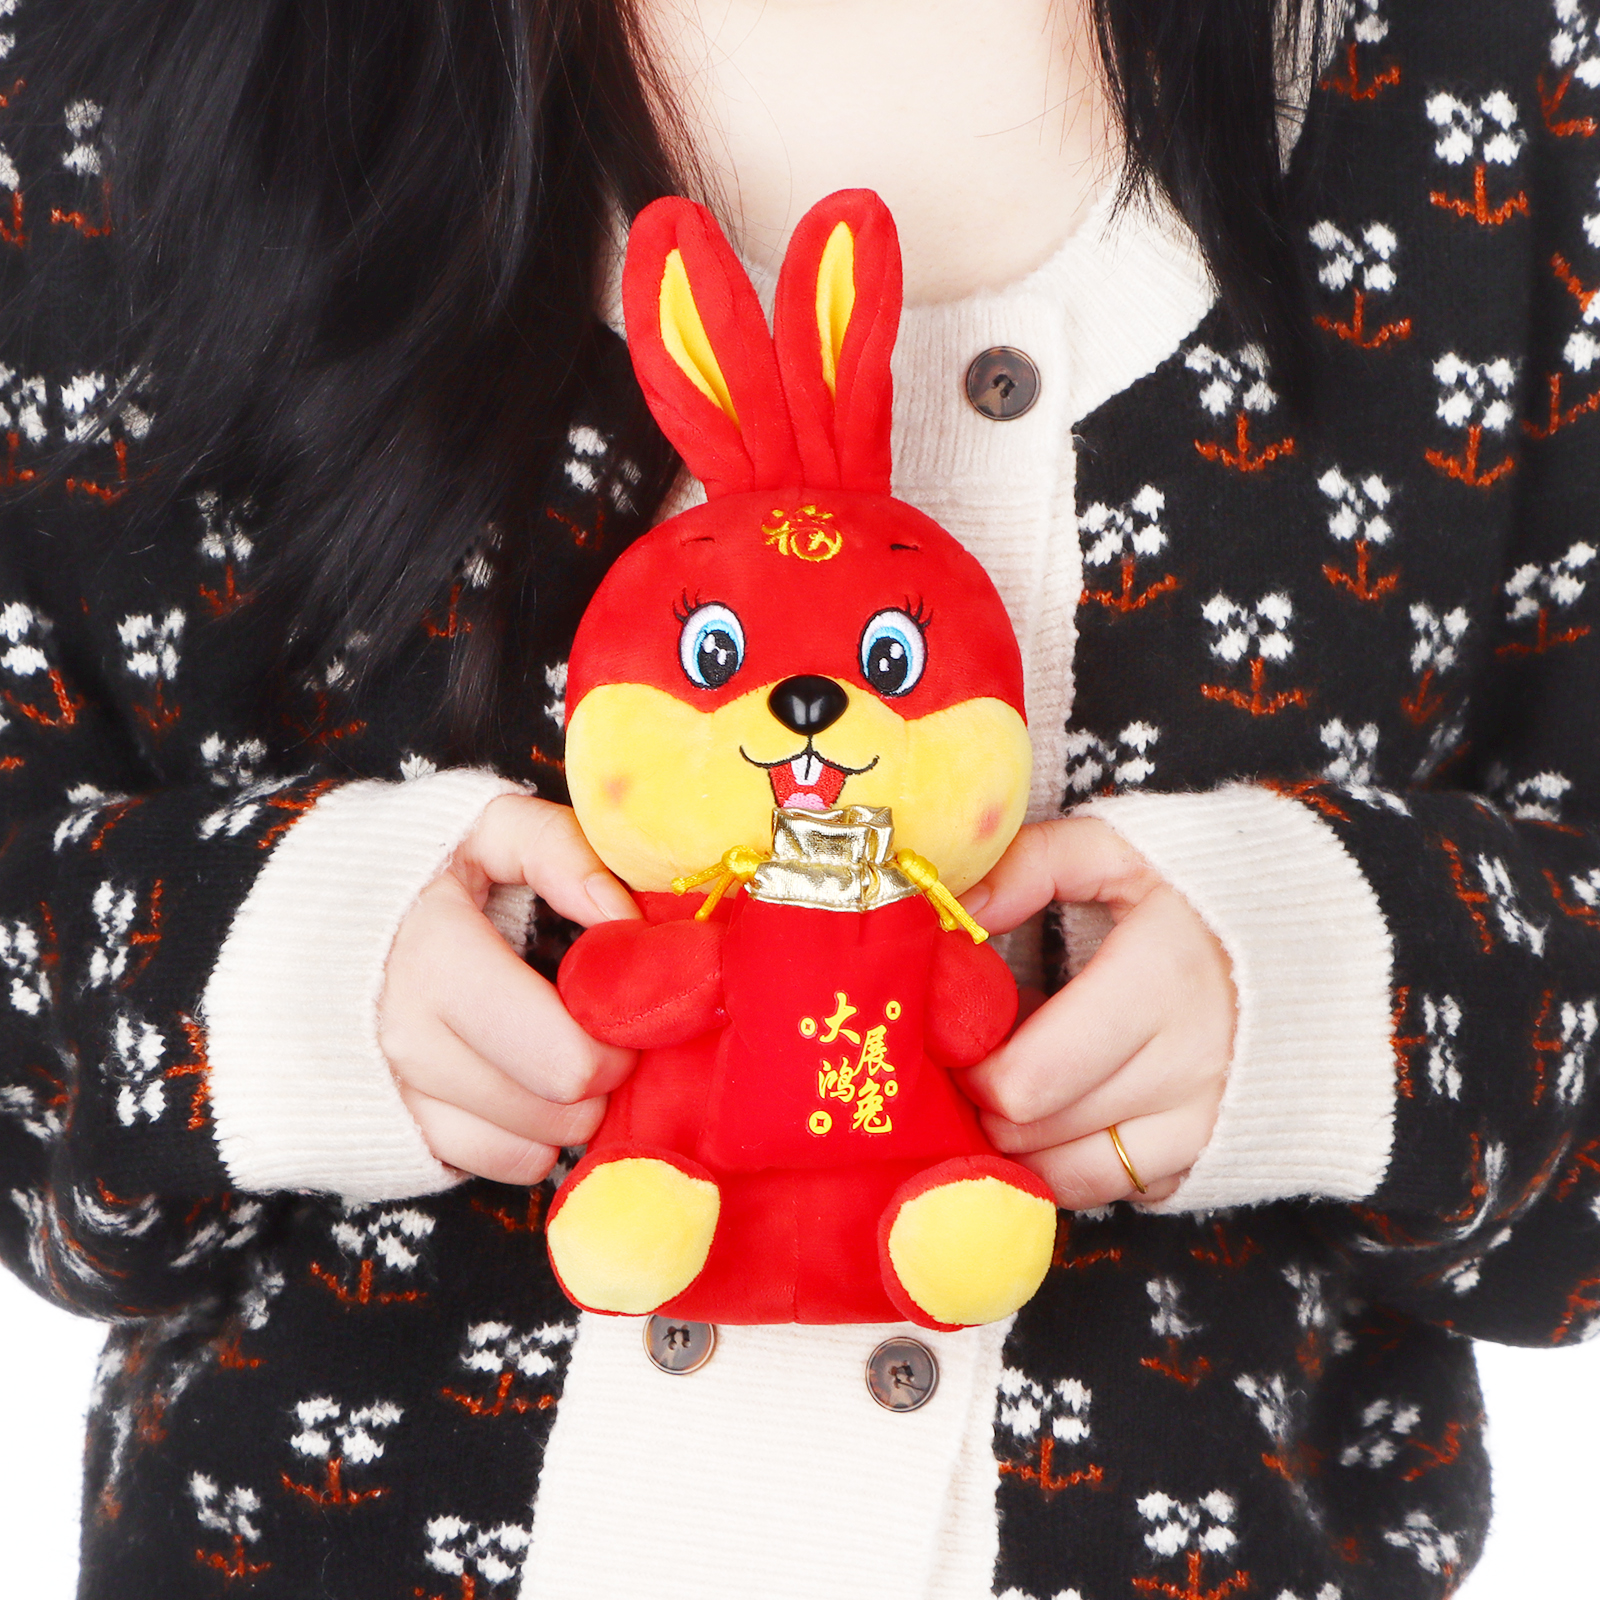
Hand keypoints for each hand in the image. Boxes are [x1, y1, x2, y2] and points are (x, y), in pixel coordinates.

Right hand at [381, 795, 640, 1184]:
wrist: (290, 917)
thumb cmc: (411, 867)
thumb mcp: (487, 827)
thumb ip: (564, 853)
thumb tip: (627, 923)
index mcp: (435, 960)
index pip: (564, 1058)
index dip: (618, 1043)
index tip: (617, 1006)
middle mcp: (403, 1043)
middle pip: (555, 1113)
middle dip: (600, 1079)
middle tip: (595, 1030)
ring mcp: (386, 1098)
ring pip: (525, 1152)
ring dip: (563, 1114)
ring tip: (553, 1051)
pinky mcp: (380, 1135)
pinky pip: (480, 1169)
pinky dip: (517, 1139)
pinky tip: (514, 1084)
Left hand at [960, 817, 1235, 1206]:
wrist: (1322, 939)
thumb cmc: (1203, 890)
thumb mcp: (1120, 848)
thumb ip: (1030, 865)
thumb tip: (952, 911)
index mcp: (1158, 982)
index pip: (1029, 1079)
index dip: (972, 1069)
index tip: (961, 1036)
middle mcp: (1190, 1067)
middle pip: (1038, 1132)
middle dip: (985, 1105)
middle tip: (977, 1062)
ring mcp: (1210, 1122)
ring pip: (1075, 1178)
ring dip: (1024, 1147)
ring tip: (1018, 1091)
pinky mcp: (1218, 1156)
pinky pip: (1124, 1193)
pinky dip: (1080, 1167)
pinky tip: (1072, 1116)